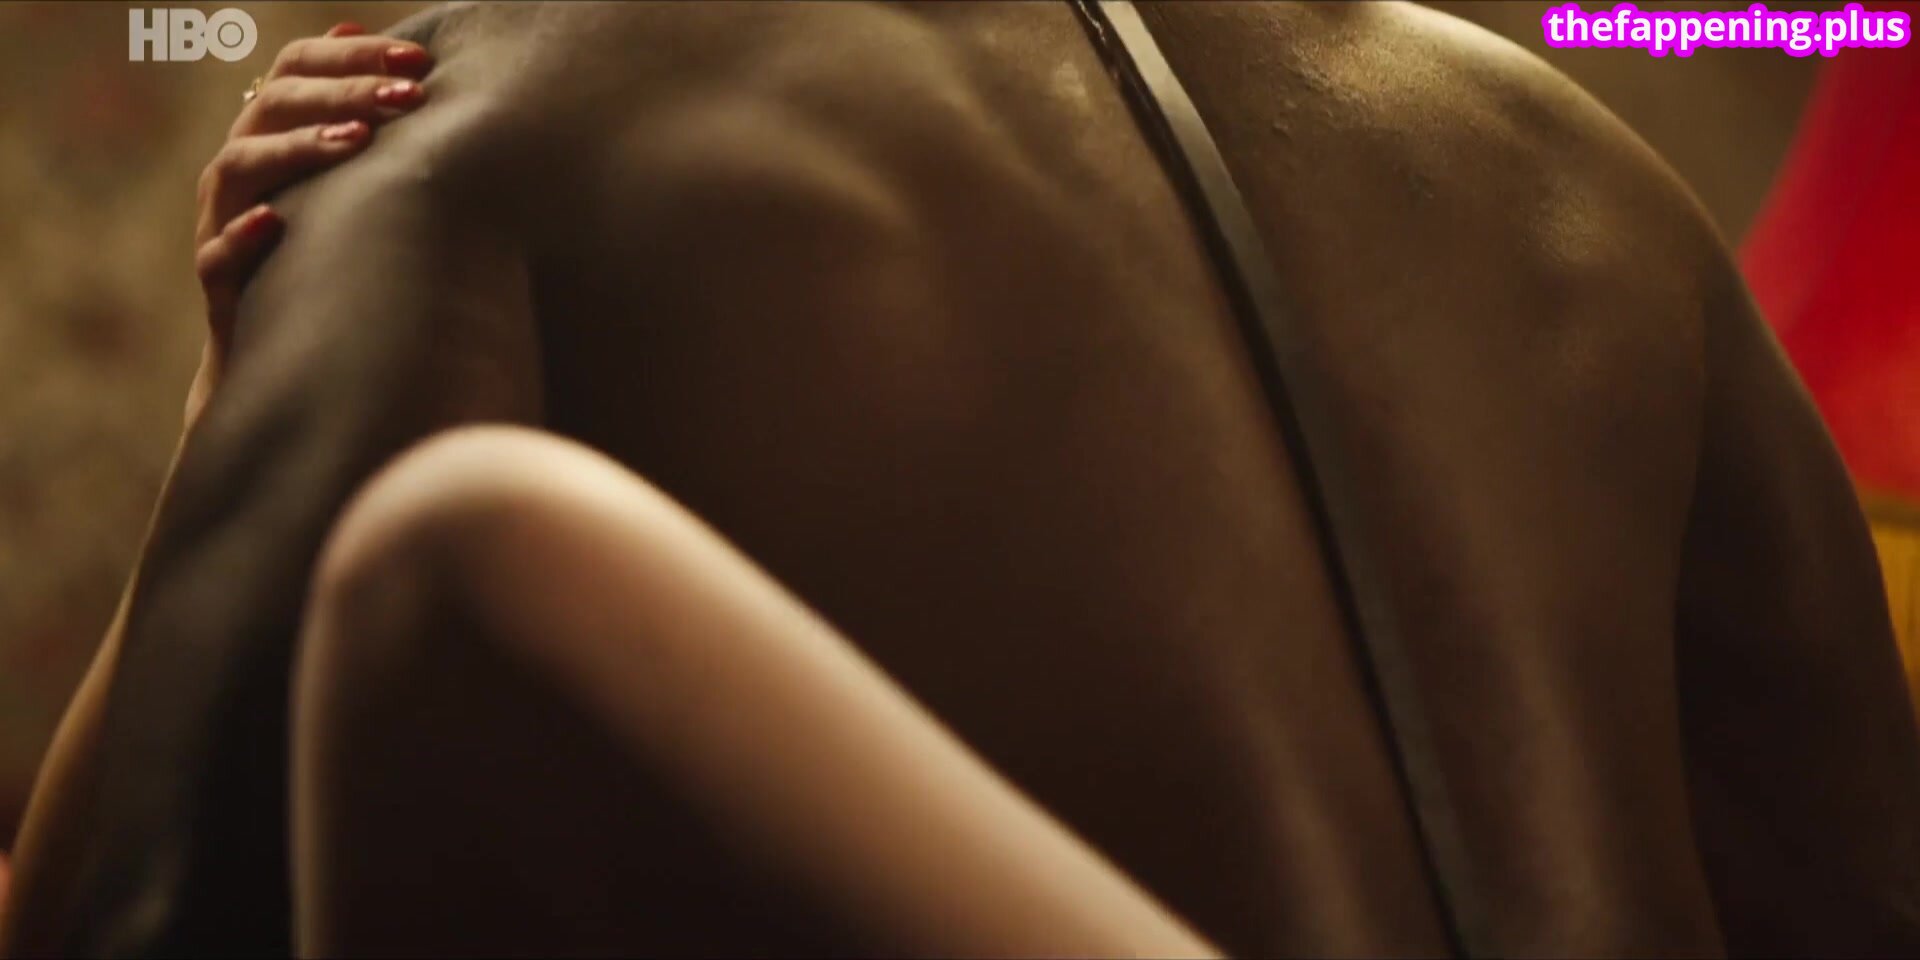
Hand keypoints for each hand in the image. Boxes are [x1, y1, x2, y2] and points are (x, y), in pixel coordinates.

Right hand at [187, 22, 433, 424]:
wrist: (278, 339)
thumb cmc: (319, 242)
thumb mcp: (334, 173)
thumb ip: (343, 104)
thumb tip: (354, 21)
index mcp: (269, 131)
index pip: (297, 68)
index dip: (353, 56)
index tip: (419, 61)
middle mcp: (240, 164)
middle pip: (275, 103)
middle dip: (344, 93)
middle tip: (407, 95)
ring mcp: (219, 217)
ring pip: (241, 163)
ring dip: (300, 148)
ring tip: (357, 141)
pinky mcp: (217, 277)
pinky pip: (217, 250)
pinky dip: (243, 233)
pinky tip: (275, 221)